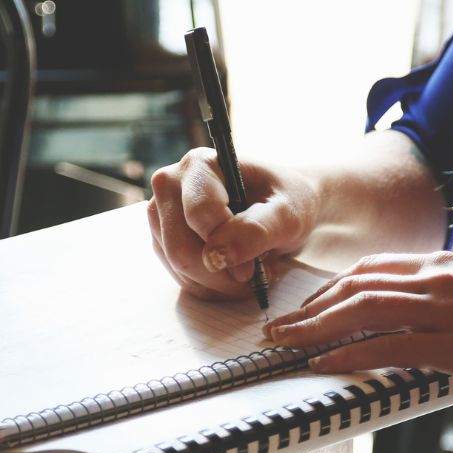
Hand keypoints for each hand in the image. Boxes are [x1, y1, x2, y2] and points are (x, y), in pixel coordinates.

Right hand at [147, 148, 321, 299]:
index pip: (199, 215)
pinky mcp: (165, 240)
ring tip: (253, 273)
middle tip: (258, 276)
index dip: (228, 247)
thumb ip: (256, 230)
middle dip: (222, 274)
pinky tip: (237, 276)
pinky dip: (213, 287)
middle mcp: (172, 185)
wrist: (285, 207)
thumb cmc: (290, 202)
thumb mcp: (288, 215)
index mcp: (200, 165)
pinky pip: (182, 278)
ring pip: (179, 268)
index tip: (257, 265)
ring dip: (220, 284)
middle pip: (180, 247)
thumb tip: (216, 256)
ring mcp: (163, 214)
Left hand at [264, 251, 452, 396]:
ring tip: (285, 344)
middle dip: (310, 307)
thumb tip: (432, 314)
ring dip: (315, 328)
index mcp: (449, 265)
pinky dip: (349, 354)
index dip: (332, 288)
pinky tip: (323, 364)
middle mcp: (441, 278)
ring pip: (364, 311)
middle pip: (357, 285)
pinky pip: (389, 346)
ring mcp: (447, 309)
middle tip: (279, 327)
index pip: (374, 269)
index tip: (309, 306)